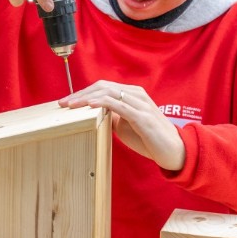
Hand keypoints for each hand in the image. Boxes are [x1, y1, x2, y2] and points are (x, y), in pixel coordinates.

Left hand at [59, 81, 185, 170]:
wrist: (174, 151)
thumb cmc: (148, 138)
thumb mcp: (124, 125)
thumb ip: (111, 116)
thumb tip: (91, 113)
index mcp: (131, 94)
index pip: (102, 87)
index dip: (82, 92)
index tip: (66, 101)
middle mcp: (136, 94)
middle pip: (102, 86)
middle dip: (79, 93)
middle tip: (62, 103)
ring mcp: (140, 104)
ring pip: (108, 92)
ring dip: (86, 97)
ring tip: (71, 104)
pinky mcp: (142, 116)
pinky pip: (119, 105)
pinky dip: (102, 102)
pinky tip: (89, 105)